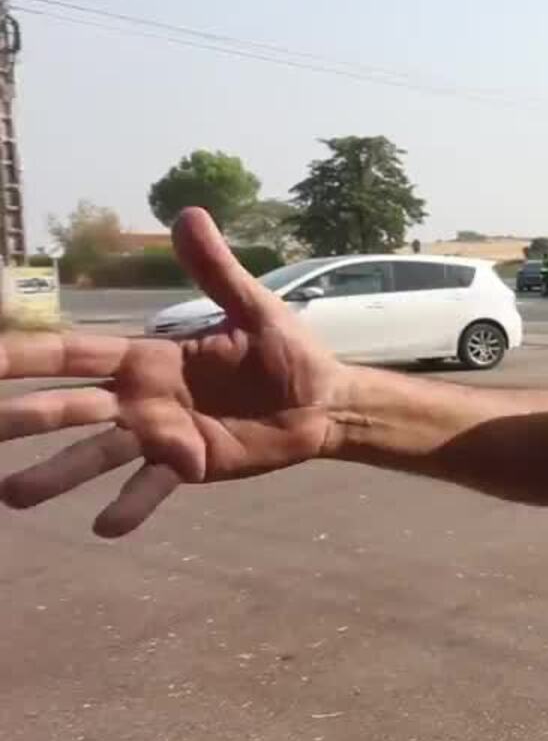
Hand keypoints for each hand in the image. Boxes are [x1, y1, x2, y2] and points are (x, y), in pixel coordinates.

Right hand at [1, 208, 343, 536]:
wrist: (324, 401)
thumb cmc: (284, 351)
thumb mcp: (253, 308)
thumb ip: (217, 270)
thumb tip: (188, 212)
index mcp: (147, 358)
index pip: (72, 353)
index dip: (23, 356)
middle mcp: (140, 400)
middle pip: (68, 407)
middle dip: (18, 418)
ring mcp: (161, 436)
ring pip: (97, 454)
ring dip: (55, 473)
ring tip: (12, 496)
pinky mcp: (189, 467)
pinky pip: (153, 487)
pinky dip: (130, 507)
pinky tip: (103, 527)